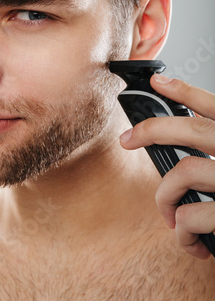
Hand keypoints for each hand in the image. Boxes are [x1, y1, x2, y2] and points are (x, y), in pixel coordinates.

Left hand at [120, 74, 214, 259]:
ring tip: (170, 215)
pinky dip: (182, 232)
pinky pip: (191, 216)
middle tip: (128, 138)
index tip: (158, 81)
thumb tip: (183, 141)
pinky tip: (190, 241)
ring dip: (166, 197)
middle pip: (195, 131)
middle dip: (153, 130)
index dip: (185, 91)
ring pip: (185, 173)